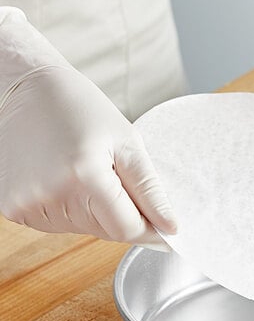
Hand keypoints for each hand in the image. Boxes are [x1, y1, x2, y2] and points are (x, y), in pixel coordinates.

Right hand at [0, 65, 176, 244]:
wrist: (22, 88)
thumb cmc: (79, 108)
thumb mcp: (127, 143)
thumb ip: (150, 191)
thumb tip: (170, 228)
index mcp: (85, 177)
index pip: (127, 230)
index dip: (150, 230)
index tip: (164, 226)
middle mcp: (52, 196)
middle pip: (106, 232)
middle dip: (123, 215)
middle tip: (118, 180)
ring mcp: (27, 205)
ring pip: (83, 229)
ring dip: (96, 211)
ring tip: (86, 172)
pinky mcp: (12, 208)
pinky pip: (59, 223)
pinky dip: (71, 208)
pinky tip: (65, 178)